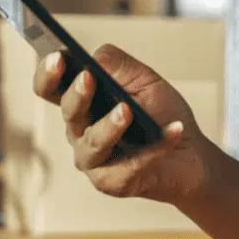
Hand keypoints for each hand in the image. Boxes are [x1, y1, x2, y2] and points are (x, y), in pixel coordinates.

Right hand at [32, 45, 212, 205]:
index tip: (56, 57)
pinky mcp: (113, 182)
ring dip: (110, 125)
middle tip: (88, 77)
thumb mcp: (144, 81)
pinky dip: (155, 147)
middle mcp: (80, 132)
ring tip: (127, 110)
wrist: (190, 153)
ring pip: (93, 143)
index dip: (47, 74)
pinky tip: (174, 131)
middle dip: (78, 94)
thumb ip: (119, 66)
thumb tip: (95, 57)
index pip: (51, 88)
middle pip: (69, 112)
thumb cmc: (161, 113)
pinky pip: (131, 164)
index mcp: (82, 103)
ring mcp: (93, 160)